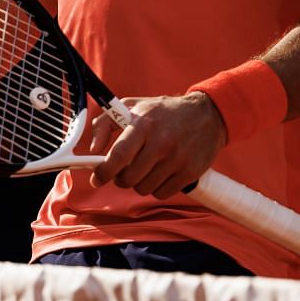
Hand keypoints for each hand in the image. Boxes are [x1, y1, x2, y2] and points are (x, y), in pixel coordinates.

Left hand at [86, 93, 227, 198]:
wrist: (207, 114)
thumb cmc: (163, 112)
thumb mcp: (131, 107)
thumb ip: (104, 124)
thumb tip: (92, 149)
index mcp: (144, 124)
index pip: (118, 157)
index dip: (103, 172)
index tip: (96, 178)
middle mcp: (161, 142)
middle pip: (129, 178)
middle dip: (120, 178)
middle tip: (123, 170)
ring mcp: (178, 159)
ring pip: (144, 188)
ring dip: (138, 183)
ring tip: (144, 168)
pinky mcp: (190, 172)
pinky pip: (162, 193)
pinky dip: (156, 188)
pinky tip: (159, 173)